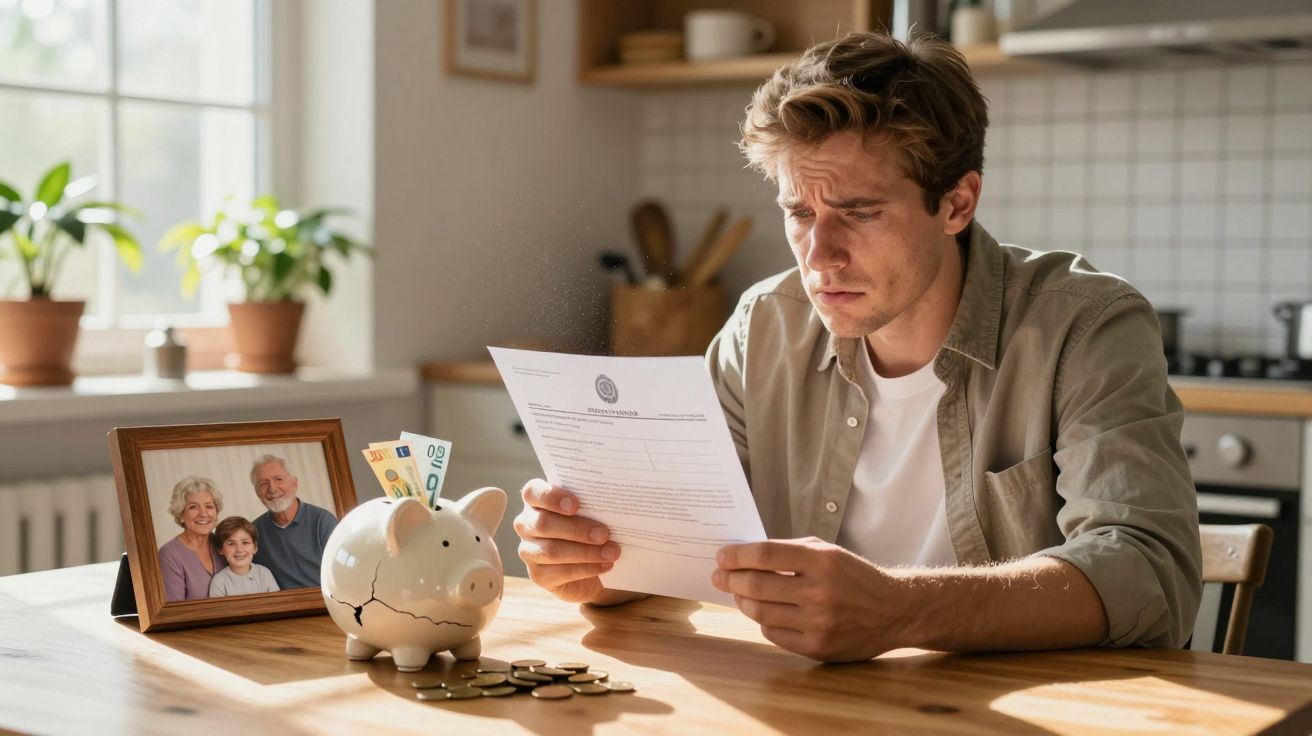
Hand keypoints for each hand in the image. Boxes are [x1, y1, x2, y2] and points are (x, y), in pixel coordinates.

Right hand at [513, 479, 628, 604]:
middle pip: (542, 524)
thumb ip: (592, 504)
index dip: (551, 497)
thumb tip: (614, 503)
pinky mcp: (538, 575)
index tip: (576, 505)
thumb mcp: (591, 512)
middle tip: (604, 534)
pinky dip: (586, 568)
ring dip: (585, 552)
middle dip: (576, 529)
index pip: (532, 492)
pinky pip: (559, 572)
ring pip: (551, 551)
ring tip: (611, 552)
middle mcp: (526, 524)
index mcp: (536, 500)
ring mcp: (529, 550)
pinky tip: (604, 565)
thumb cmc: (590, 527)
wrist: (591, 564)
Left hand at [712, 537, 904, 661]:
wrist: (894, 610)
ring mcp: (818, 623)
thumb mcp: (828, 552)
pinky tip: (763, 612)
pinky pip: (774, 634)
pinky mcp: (818, 647)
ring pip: (761, 612)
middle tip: (719, 576)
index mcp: (822, 561)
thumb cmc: (855, 576)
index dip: (737, 556)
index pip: (766, 555)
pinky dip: (763, 621)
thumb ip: (790, 552)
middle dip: (730, 580)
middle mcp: (820, 592)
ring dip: (742, 601)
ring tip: (738, 594)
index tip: (721, 557)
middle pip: (757, 585)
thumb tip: (746, 557)